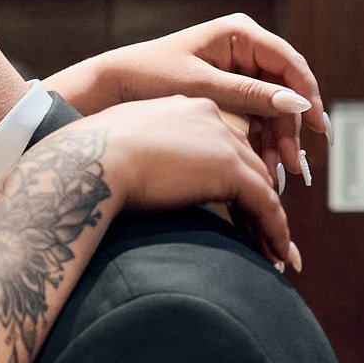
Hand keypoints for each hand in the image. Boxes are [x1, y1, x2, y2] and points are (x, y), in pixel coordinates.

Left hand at [50, 13, 327, 190]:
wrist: (112, 88)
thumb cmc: (148, 76)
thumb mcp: (201, 86)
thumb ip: (248, 94)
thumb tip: (296, 103)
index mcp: (239, 34)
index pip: (288, 63)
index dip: (307, 95)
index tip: (318, 126)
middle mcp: (243, 49)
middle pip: (283, 90)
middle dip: (290, 128)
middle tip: (296, 164)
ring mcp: (236, 71)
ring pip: (271, 108)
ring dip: (277, 140)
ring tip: (280, 173)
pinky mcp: (227, 94)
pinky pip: (253, 117)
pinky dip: (259, 141)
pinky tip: (264, 167)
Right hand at [89, 94, 298, 270]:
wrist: (89, 159)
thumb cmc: (88, 158)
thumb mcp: (120, 146)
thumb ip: (143, 155)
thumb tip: (136, 176)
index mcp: (184, 107)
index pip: (221, 144)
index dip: (231, 176)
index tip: (234, 205)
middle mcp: (209, 117)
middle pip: (247, 162)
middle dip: (258, 199)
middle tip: (263, 233)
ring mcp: (222, 142)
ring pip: (261, 184)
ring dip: (270, 221)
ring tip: (274, 253)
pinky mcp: (228, 170)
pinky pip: (264, 204)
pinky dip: (275, 230)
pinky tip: (276, 254)